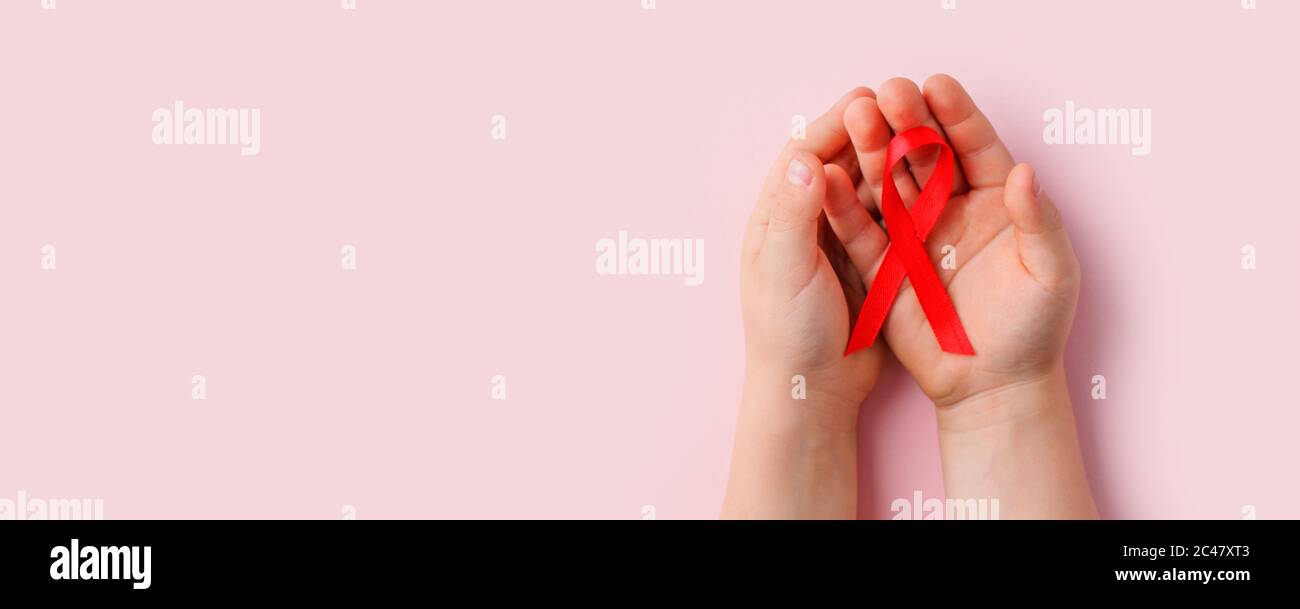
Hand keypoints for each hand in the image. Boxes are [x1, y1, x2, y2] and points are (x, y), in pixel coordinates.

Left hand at [740, 88, 891, 421]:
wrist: (811, 390)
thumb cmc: (788, 332)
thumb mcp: (786, 270)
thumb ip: (796, 214)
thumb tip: (808, 159)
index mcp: (776, 218)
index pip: (804, 155)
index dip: (833, 125)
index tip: (867, 100)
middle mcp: (805, 224)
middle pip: (838, 163)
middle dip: (867, 132)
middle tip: (901, 103)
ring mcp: (836, 244)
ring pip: (867, 188)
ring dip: (892, 160)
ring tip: (922, 131)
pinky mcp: (865, 265)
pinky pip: (889, 220)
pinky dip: (906, 198)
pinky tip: (931, 181)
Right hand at [823, 75, 1078, 411]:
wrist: (994, 387)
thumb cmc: (1034, 330)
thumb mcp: (1050, 272)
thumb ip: (1036, 220)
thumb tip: (1023, 171)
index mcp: (995, 202)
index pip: (975, 147)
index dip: (956, 116)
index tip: (936, 85)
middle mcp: (951, 211)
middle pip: (926, 157)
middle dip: (907, 122)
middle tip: (888, 90)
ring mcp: (915, 237)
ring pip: (890, 184)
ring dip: (873, 151)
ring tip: (855, 117)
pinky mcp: (885, 269)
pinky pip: (862, 233)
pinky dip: (844, 206)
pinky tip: (828, 178)